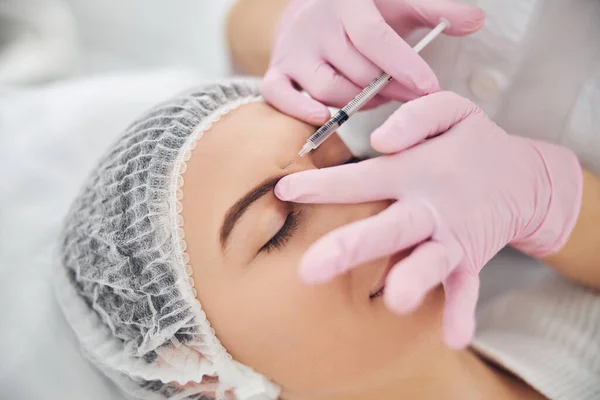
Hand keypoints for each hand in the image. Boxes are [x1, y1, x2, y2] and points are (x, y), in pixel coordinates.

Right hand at [261, 0, 484, 124]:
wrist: (310, 9)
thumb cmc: (361, 12)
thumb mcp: (398, 4)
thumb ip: (436, 10)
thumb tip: (477, 19)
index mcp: (348, 4)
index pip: (375, 37)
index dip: (403, 65)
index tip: (430, 88)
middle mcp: (317, 26)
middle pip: (356, 71)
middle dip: (388, 89)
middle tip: (411, 97)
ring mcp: (294, 51)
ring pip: (327, 89)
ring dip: (357, 103)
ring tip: (375, 97)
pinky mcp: (277, 72)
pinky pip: (279, 96)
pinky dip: (298, 111)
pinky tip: (323, 118)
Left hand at [275, 92, 581, 347]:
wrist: (522, 177)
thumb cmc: (470, 143)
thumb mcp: (451, 110)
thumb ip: (416, 116)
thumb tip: (381, 140)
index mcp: (414, 170)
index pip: (363, 177)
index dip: (324, 185)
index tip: (284, 192)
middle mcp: (430, 206)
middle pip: (389, 227)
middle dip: (351, 247)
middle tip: (310, 270)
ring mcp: (452, 236)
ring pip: (429, 260)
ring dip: (414, 279)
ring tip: (397, 301)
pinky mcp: (471, 257)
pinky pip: (467, 286)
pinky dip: (462, 310)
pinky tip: (454, 337)